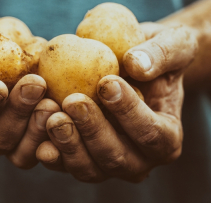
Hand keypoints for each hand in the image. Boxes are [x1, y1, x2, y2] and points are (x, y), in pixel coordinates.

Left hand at [36, 23, 197, 181]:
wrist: (134, 63)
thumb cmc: (157, 53)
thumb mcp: (174, 43)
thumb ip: (162, 53)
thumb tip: (136, 65)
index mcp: (167, 137)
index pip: (151, 133)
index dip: (129, 112)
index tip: (107, 82)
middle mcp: (139, 159)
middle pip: (117, 157)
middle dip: (93, 130)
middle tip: (73, 101)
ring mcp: (108, 163)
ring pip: (88, 167)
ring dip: (68, 143)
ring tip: (52, 114)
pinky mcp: (81, 158)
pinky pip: (64, 162)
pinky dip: (50, 148)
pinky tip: (37, 125)